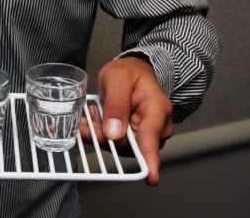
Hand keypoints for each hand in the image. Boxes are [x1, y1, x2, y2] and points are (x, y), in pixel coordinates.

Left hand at [81, 56, 173, 185]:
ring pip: (116, 145)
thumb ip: (116, 105)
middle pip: (127, 145)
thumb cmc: (130, 73)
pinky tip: (94, 119)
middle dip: (104, 134)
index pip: (152, 137)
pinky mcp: (132, 139)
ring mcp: (144, 135)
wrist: (133, 71)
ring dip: (100, 132)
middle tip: (92, 115)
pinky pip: (112, 142)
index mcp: (157, 109)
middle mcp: (155, 126)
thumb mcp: (118, 80)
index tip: (150, 178)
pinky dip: (99, 132)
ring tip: (96, 111)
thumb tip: (115, 134)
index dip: (150, 159)